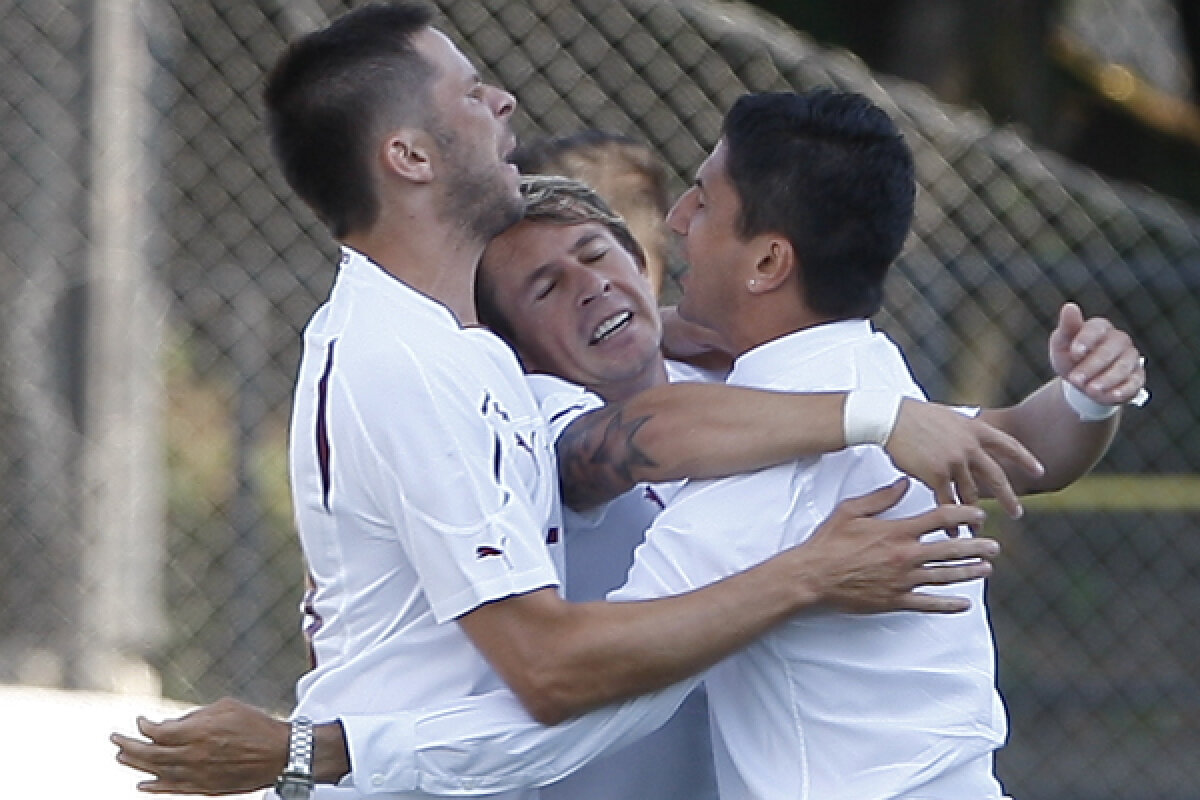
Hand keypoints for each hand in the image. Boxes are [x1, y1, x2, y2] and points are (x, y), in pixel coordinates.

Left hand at [111, 697, 286, 794]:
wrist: (280, 754)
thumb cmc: (256, 725)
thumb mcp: (226, 708)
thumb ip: (195, 716)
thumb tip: (172, 724)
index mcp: (198, 731)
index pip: (158, 731)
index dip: (144, 726)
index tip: (140, 721)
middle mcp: (193, 755)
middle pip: (151, 753)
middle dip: (129, 746)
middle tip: (114, 740)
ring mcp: (197, 774)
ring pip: (157, 772)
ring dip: (136, 765)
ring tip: (121, 758)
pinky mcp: (204, 788)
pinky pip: (172, 789)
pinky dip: (155, 787)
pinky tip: (142, 784)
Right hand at [805, 479, 998, 613]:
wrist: (812, 576)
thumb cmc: (828, 542)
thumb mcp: (851, 511)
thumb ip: (881, 498)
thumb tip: (903, 483)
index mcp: (897, 531)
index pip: (939, 520)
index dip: (963, 515)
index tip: (978, 515)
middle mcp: (905, 556)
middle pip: (950, 550)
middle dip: (976, 547)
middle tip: (994, 546)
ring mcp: (902, 581)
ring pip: (945, 576)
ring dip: (969, 572)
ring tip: (987, 569)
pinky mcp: (895, 601)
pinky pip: (928, 604)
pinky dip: (948, 605)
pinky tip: (964, 604)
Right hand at [887, 399, 1042, 518]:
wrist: (890, 418)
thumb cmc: (912, 415)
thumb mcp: (948, 417)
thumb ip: (963, 430)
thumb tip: (969, 436)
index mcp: (974, 429)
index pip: (1008, 445)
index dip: (1025, 459)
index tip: (1039, 471)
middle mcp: (970, 446)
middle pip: (996, 476)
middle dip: (1008, 498)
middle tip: (1017, 513)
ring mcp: (955, 461)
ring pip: (970, 493)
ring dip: (974, 513)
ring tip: (977, 528)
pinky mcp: (937, 474)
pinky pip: (949, 501)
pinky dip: (952, 518)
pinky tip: (954, 530)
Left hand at [1048, 302, 1144, 403]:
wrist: (1081, 382)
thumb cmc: (1071, 358)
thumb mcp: (1062, 343)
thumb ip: (1067, 327)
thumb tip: (1069, 307)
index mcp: (1100, 328)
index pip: (1096, 329)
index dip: (1085, 341)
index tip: (1074, 354)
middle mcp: (1118, 340)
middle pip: (1110, 350)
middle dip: (1092, 366)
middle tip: (1075, 380)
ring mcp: (1130, 358)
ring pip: (1124, 367)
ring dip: (1107, 379)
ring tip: (1090, 391)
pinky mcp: (1137, 377)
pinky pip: (1135, 382)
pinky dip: (1123, 390)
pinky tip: (1111, 396)